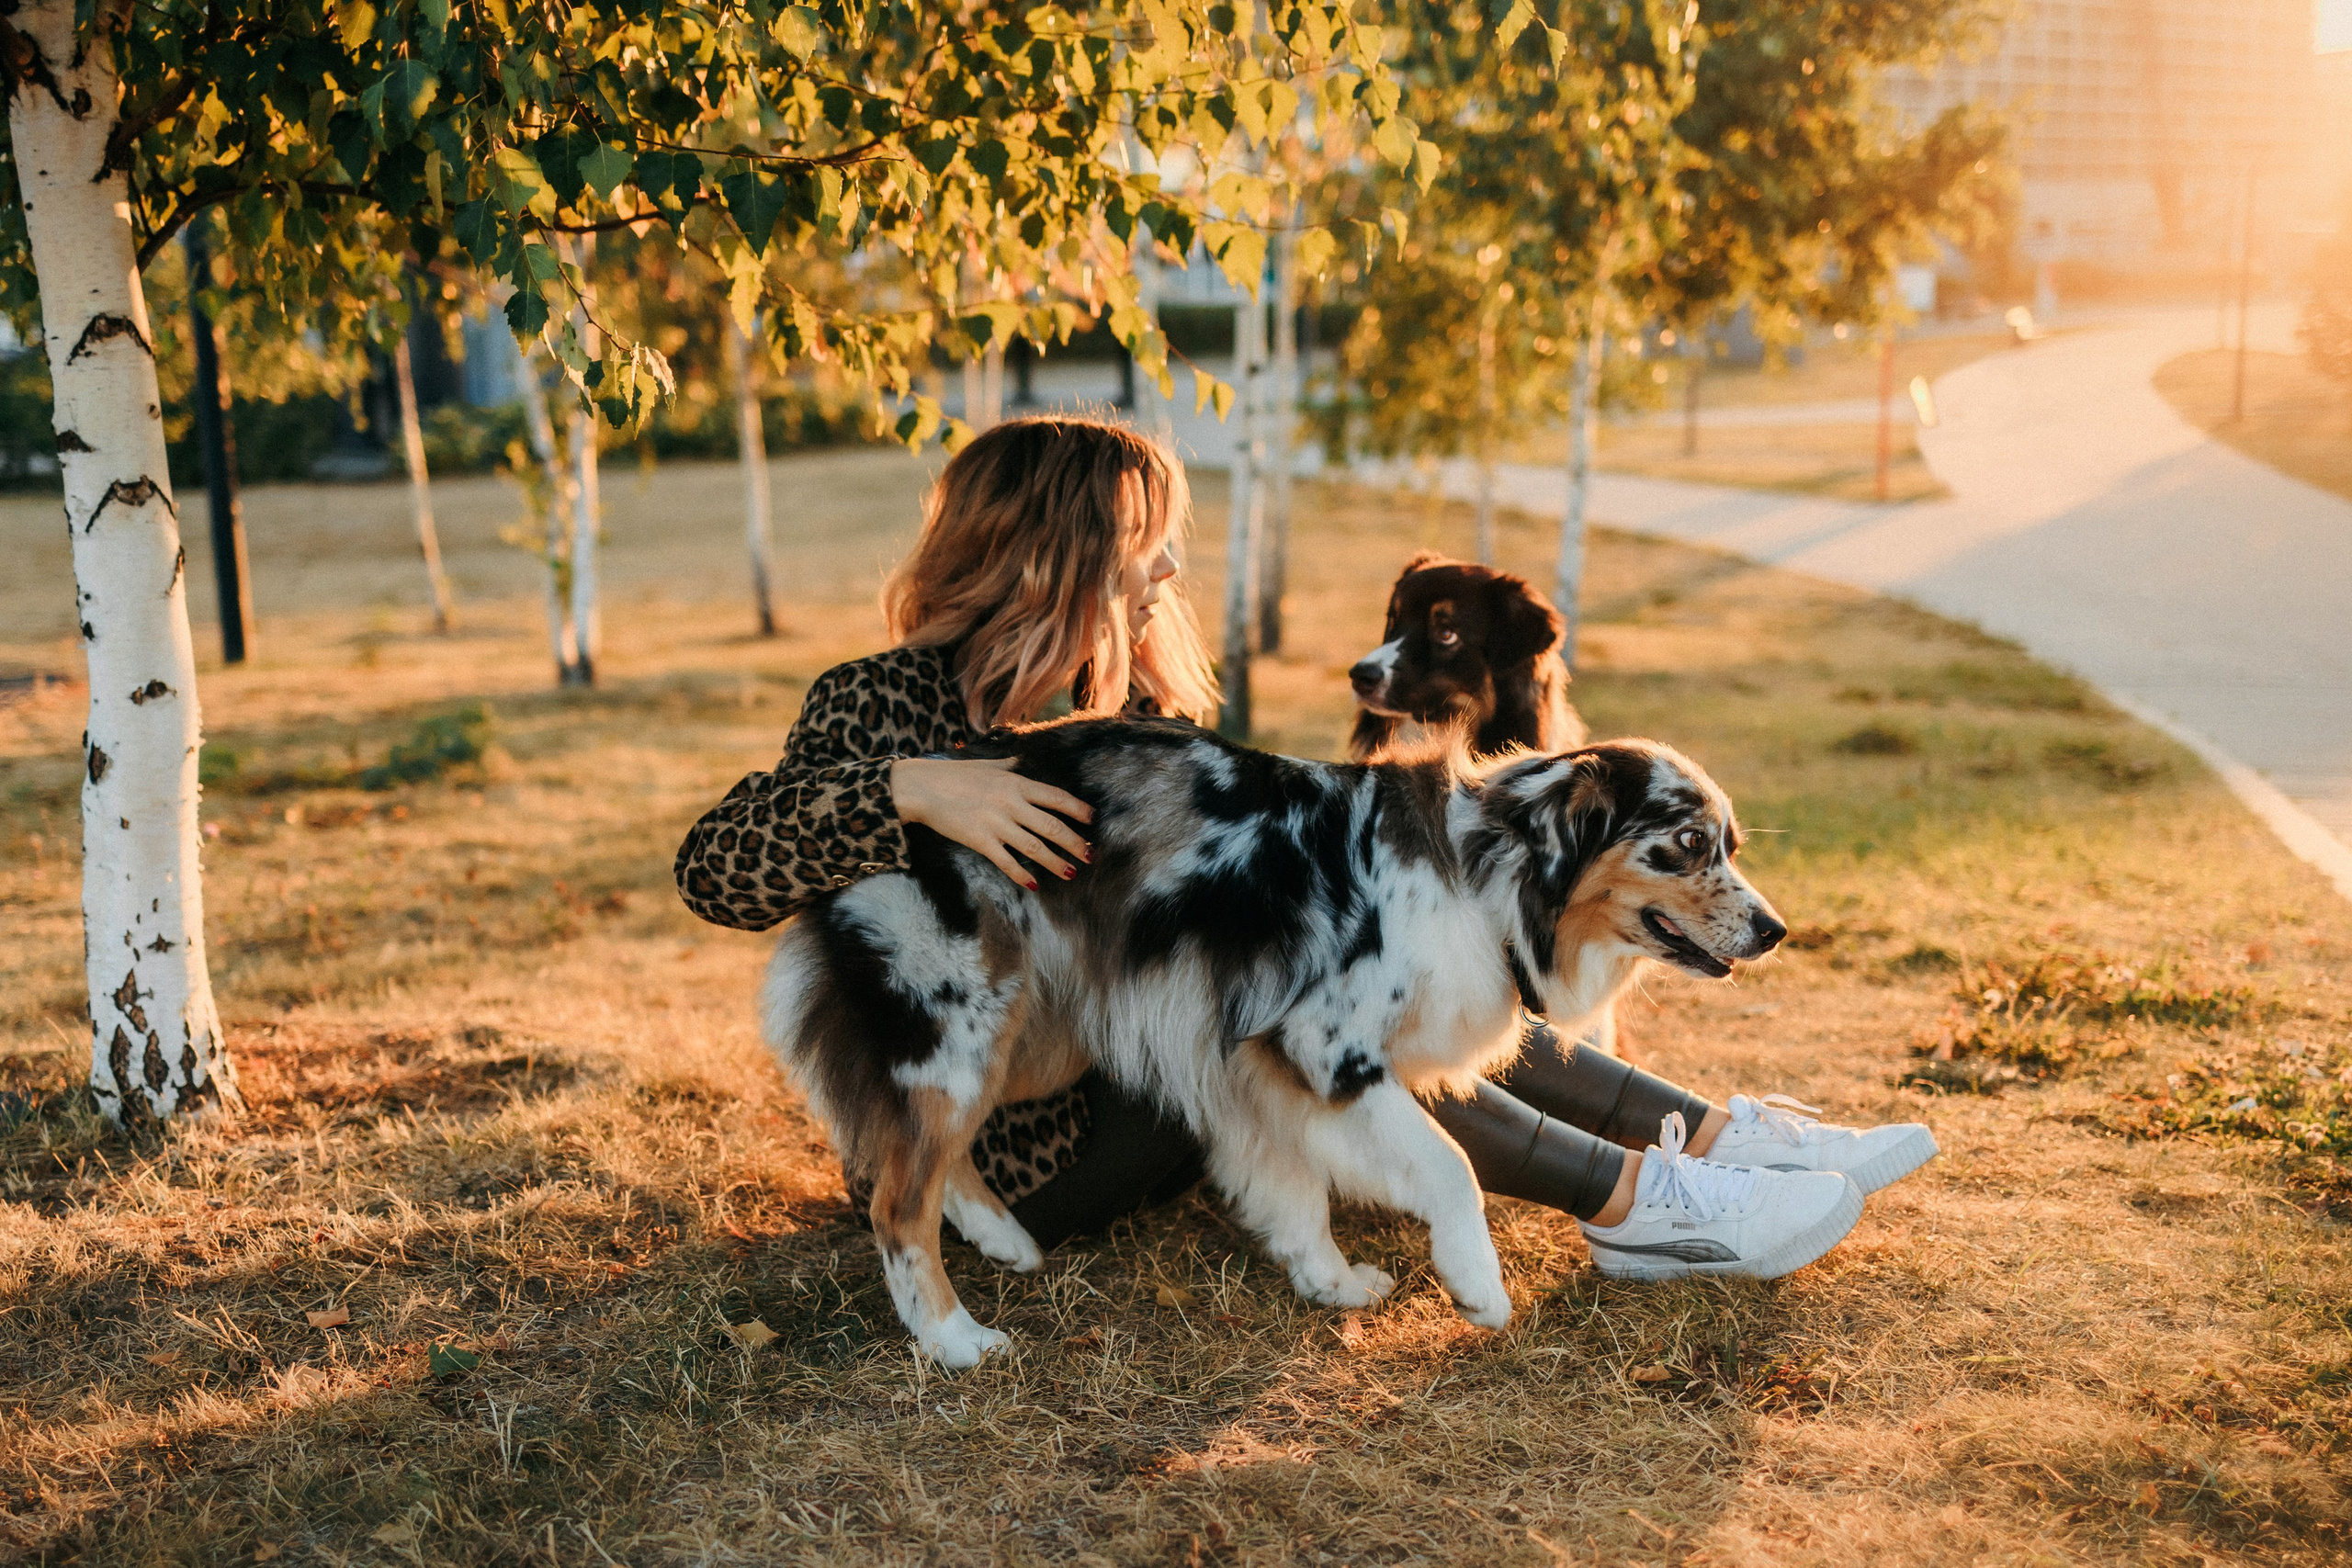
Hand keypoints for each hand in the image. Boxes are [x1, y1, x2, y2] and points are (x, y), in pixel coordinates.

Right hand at [890, 756, 1093, 888]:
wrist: (921, 787)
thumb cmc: (953, 774)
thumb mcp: (986, 764)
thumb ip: (1007, 765)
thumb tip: (1021, 762)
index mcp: (1015, 782)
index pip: (1056, 797)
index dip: (1077, 809)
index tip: (1091, 820)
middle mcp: (1011, 802)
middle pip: (1052, 826)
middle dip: (1075, 843)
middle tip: (1090, 855)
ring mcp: (996, 822)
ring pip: (1035, 847)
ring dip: (1056, 862)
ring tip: (1071, 873)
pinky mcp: (979, 840)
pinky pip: (1006, 861)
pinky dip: (1022, 874)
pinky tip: (1034, 884)